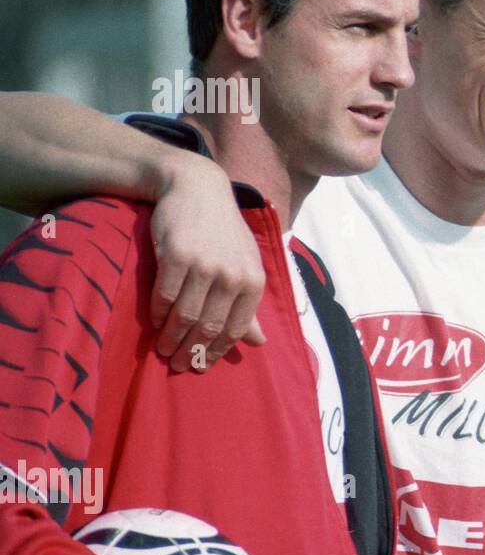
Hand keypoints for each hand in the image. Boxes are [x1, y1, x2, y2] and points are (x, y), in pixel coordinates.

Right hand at [150, 153, 266, 371]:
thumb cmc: (223, 232)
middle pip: (209, 327)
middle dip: (192, 351)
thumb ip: (249, 305)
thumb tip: (260, 343)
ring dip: (172, 339)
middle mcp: (232, 275)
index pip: (236, 329)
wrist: (197, 189)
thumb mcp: (245, 264)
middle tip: (179, 365)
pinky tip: (155, 323)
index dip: (217, 351)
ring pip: (185, 316)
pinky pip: (164, 297)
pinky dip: (158, 315)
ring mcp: (204, 265)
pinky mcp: (176, 256)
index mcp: (253, 280)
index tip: (202, 364)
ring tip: (163, 351)